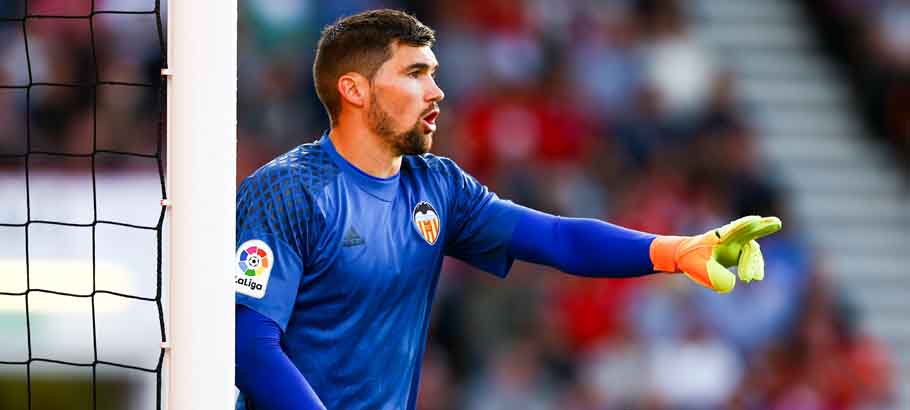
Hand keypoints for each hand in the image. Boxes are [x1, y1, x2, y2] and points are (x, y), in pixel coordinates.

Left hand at [650, 216, 781, 292]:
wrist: (687, 257)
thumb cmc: (690, 259)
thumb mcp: (696, 268)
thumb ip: (712, 275)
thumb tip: (731, 285)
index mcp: (718, 237)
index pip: (733, 230)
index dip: (744, 226)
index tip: (756, 220)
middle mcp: (730, 237)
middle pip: (750, 231)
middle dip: (763, 227)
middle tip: (776, 223)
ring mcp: (737, 244)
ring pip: (752, 251)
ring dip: (753, 264)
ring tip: (746, 279)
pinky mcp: (741, 253)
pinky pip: (752, 258)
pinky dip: (755, 267)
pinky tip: (756, 277)